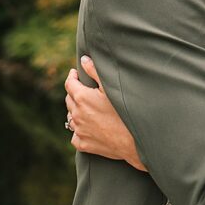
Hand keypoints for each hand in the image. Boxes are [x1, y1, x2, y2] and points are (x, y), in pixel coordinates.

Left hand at [64, 55, 146, 171]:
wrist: (134, 141)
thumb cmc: (126, 112)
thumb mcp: (112, 87)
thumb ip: (95, 71)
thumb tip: (84, 60)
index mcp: (82, 98)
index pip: (69, 83)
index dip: (72, 76)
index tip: (75, 73)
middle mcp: (77, 114)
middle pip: (69, 99)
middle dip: (74, 92)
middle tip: (84, 90)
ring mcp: (79, 131)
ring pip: (71, 117)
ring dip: (76, 111)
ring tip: (86, 108)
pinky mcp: (83, 144)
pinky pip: (75, 134)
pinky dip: (79, 129)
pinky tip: (88, 127)